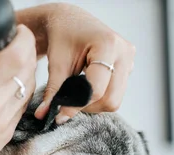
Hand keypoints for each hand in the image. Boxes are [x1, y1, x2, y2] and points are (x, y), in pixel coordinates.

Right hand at [0, 25, 37, 154]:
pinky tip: (8, 87)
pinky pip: (23, 104)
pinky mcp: (8, 133)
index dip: (22, 38)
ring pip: (31, 85)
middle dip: (26, 50)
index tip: (18, 32)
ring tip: (12, 62)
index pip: (14, 56)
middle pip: (28, 67)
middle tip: (15, 43)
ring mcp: (4, 122)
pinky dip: (21, 90)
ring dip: (27, 69)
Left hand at [33, 3, 135, 122]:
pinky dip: (100, 96)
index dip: (77, 105)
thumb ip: (53, 91)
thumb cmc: (62, 36)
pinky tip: (86, 86)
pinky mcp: (128, 66)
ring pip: (115, 100)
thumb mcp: (56, 64)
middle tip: (68, 102)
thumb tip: (44, 115)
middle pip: (111, 99)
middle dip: (88, 106)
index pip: (96, 89)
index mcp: (108, 46)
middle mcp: (124, 53)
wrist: (70, 21)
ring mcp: (129, 60)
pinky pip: (117, 92)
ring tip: (77, 92)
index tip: (59, 113)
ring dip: (94, 103)